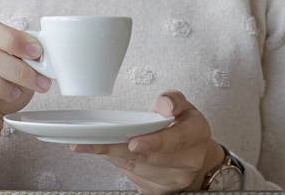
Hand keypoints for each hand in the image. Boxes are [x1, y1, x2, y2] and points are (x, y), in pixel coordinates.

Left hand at [70, 90, 224, 193]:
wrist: (192, 151)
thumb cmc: (181, 124)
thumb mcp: (180, 104)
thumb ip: (172, 99)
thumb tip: (166, 105)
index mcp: (197, 134)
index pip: (176, 139)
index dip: (155, 142)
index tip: (134, 142)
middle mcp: (190, 160)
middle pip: (150, 158)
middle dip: (118, 149)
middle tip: (90, 141)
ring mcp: (175, 179)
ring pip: (137, 169)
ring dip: (111, 155)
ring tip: (87, 143)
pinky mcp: (159, 190)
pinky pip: (133, 177)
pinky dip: (115, 163)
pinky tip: (102, 152)